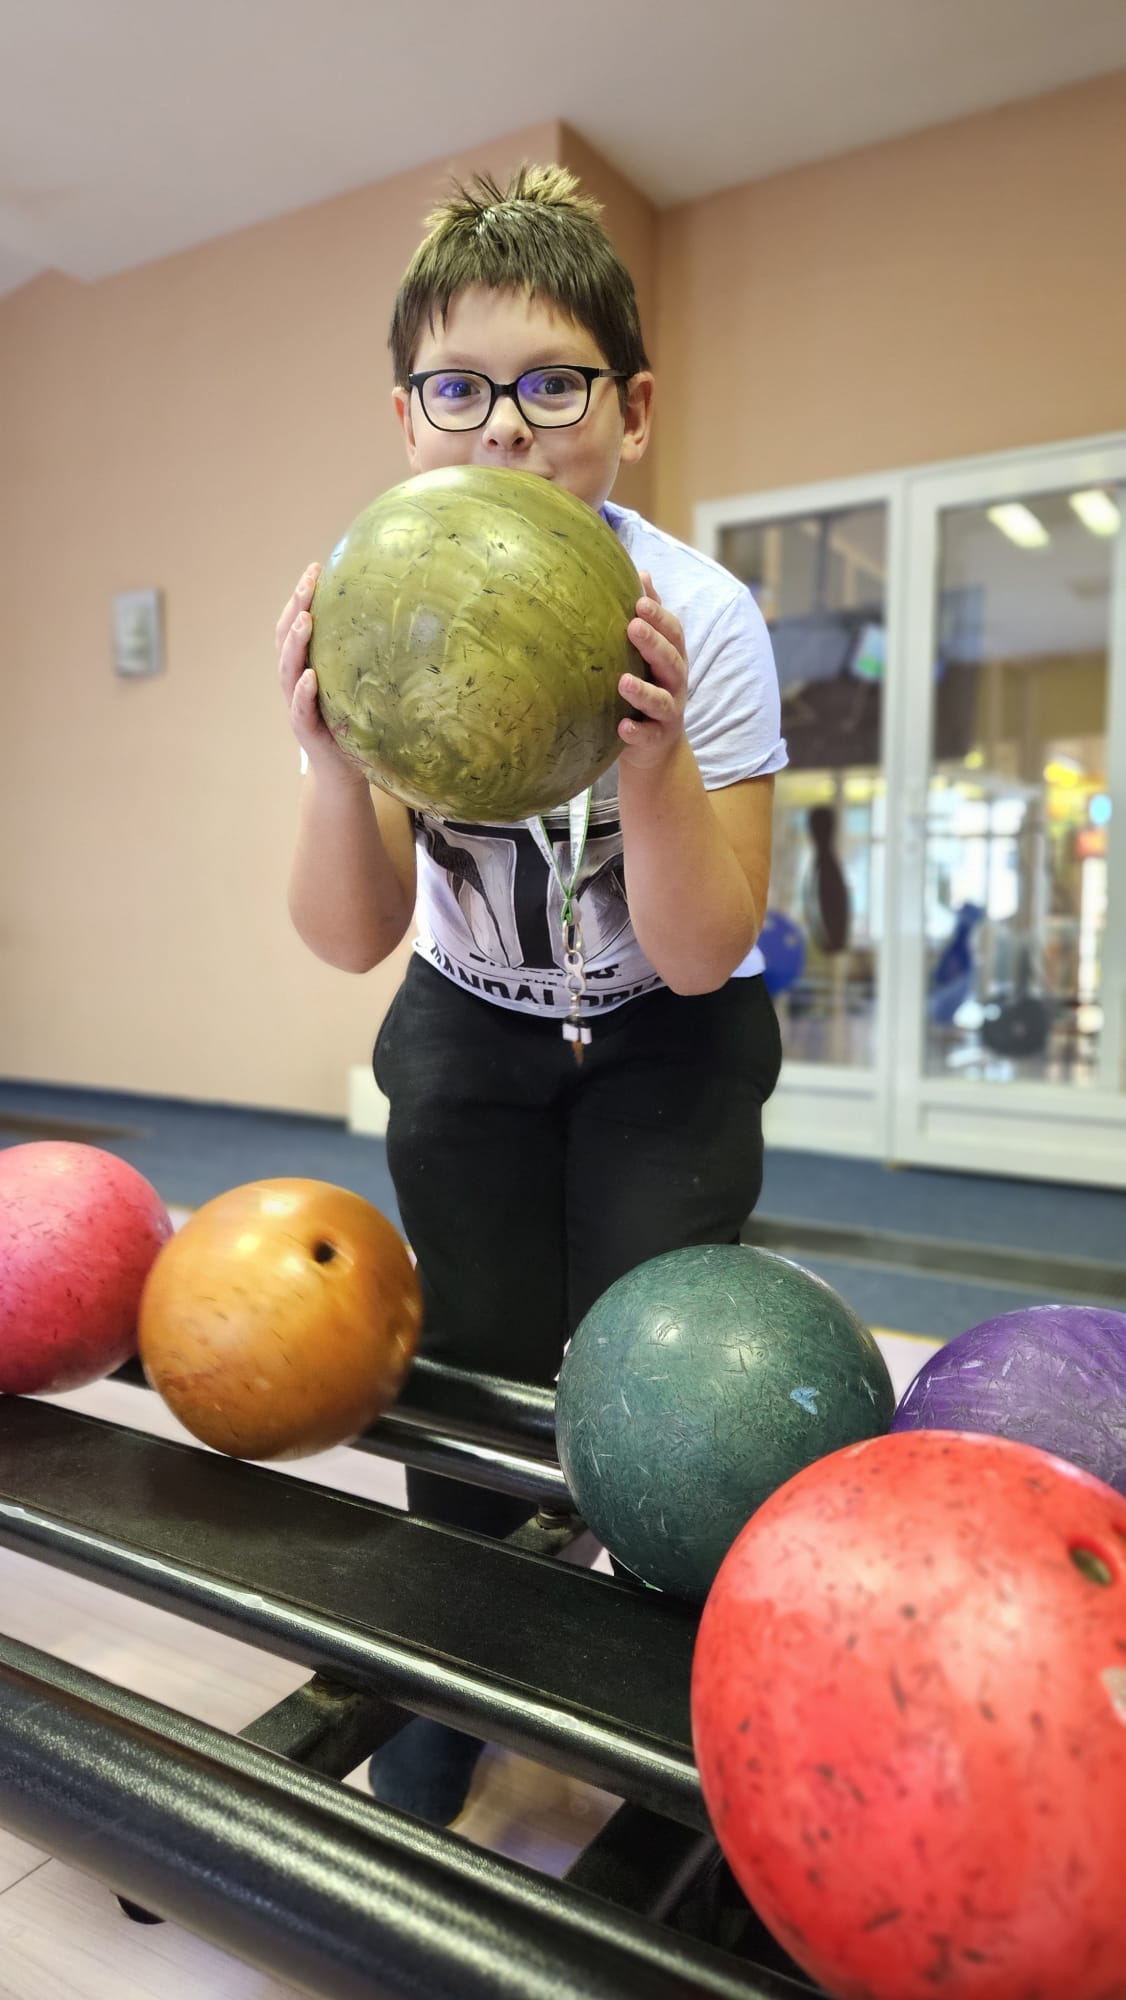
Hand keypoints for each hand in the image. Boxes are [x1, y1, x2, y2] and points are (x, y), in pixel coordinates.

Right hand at [275, 563, 358, 778]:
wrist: (344, 774)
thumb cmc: (355, 725)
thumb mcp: (358, 685)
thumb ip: (364, 658)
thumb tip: (402, 621)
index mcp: (304, 667)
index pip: (295, 624)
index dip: (300, 596)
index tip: (315, 567)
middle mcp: (294, 682)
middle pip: (285, 638)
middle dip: (295, 607)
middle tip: (308, 581)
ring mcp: (296, 706)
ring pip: (287, 669)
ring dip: (295, 643)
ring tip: (306, 620)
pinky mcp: (304, 730)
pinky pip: (300, 708)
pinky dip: (302, 692)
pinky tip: (309, 677)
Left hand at [618, 571, 687, 773]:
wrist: (657, 749)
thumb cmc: (650, 689)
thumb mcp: (652, 654)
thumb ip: (650, 617)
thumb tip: (642, 572)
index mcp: (673, 658)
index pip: (673, 633)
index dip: (659, 617)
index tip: (639, 600)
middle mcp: (675, 683)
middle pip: (670, 661)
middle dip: (653, 644)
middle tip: (632, 626)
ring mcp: (668, 713)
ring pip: (660, 700)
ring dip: (643, 691)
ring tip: (622, 682)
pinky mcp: (656, 739)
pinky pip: (648, 735)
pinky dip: (636, 732)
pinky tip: (622, 727)